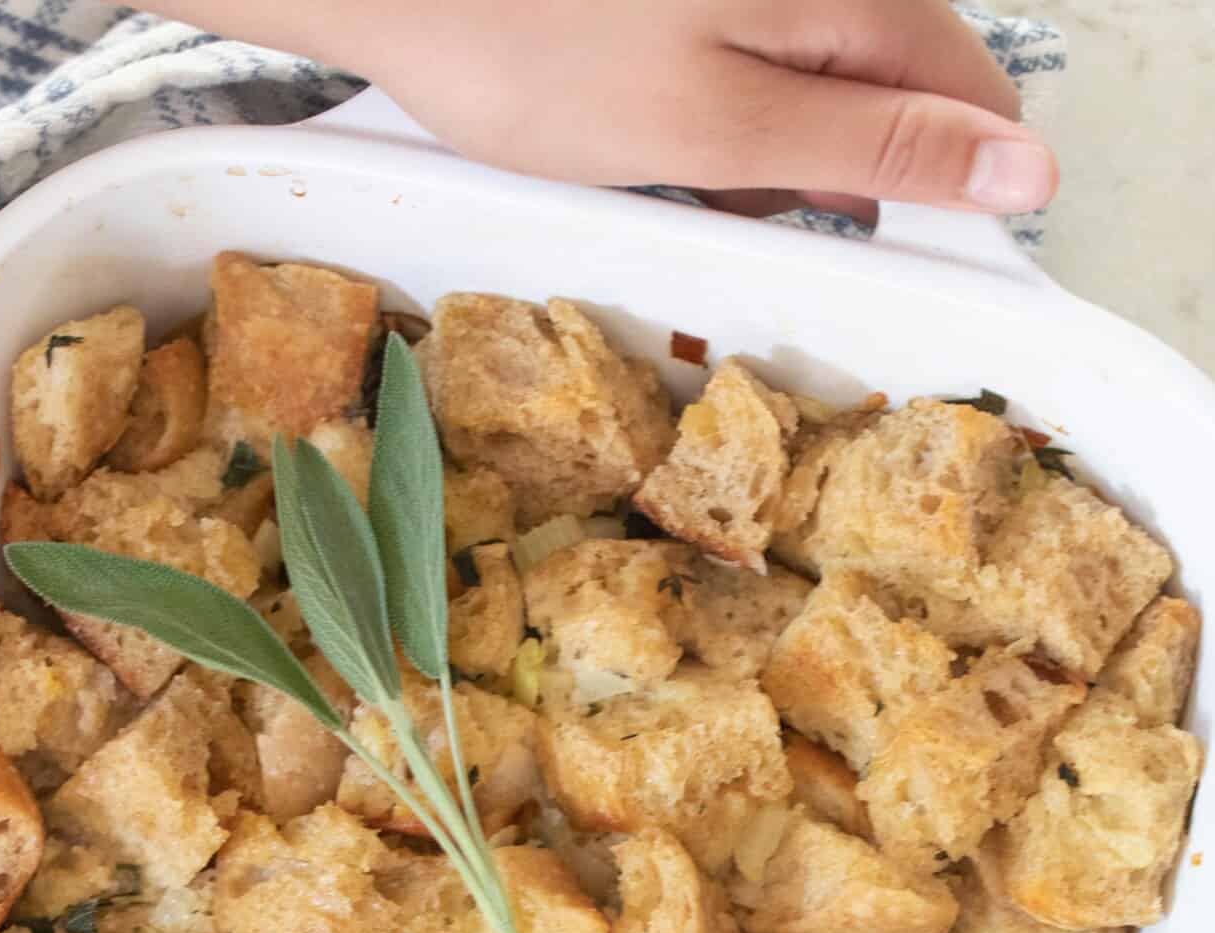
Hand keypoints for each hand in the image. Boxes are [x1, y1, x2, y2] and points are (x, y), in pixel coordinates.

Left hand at [201, 0, 1055, 218]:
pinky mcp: (696, 7)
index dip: (948, 195)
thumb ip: (877, 149)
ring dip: (764, 160)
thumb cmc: (542, 58)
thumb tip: (1022, 171)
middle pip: (891, 90)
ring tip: (668, 172)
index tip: (900, 274)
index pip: (971, 96)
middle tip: (737, 214)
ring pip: (810, 90)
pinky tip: (643, 141)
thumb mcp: (722, 131)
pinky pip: (741, 73)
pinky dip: (709, 127)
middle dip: (834, 178)